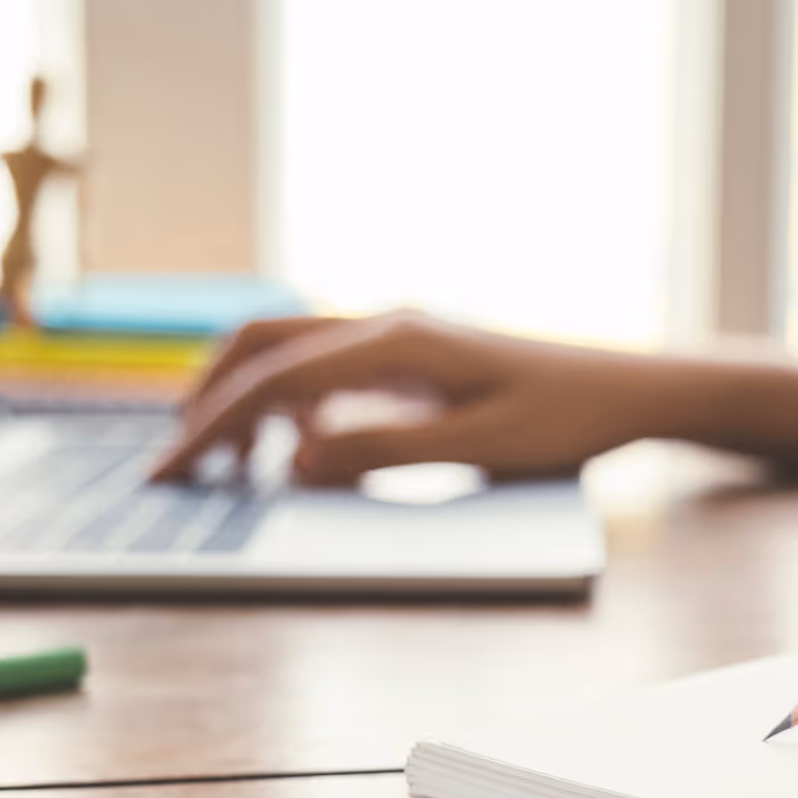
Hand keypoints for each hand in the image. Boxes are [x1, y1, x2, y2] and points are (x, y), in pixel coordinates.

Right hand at [152, 312, 672, 482]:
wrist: (628, 390)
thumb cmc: (565, 419)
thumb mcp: (478, 446)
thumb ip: (383, 451)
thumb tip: (290, 459)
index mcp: (396, 342)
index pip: (275, 380)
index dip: (212, 427)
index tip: (170, 473)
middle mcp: (386, 324)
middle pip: (261, 342)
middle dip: (206, 399)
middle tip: (176, 465)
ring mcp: (397, 334)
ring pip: (288, 347)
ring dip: (243, 398)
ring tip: (224, 466)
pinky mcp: (411, 354)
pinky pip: (326, 365)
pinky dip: (287, 400)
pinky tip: (294, 450)